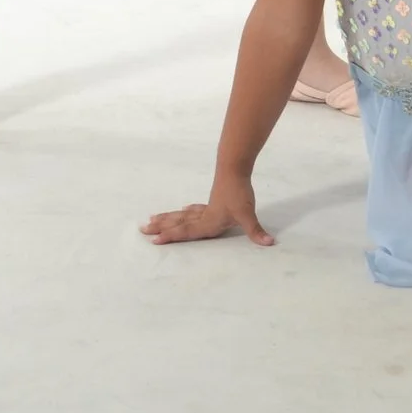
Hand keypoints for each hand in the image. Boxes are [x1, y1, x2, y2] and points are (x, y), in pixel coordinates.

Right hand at [139, 172, 271, 245]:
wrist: (234, 168)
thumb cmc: (239, 193)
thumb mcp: (248, 214)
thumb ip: (256, 231)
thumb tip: (269, 243)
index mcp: (209, 223)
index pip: (186, 232)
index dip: (171, 236)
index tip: (154, 240)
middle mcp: (204, 216)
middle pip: (179, 222)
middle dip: (161, 228)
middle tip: (142, 229)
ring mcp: (206, 207)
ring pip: (182, 215)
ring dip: (168, 218)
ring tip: (152, 219)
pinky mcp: (212, 200)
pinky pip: (193, 209)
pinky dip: (186, 211)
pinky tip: (183, 209)